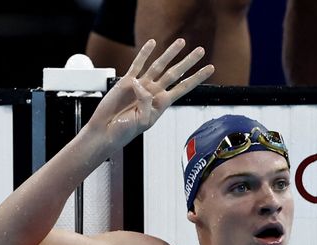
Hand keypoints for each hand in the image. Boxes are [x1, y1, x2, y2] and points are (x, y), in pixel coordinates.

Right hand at [87, 38, 214, 149]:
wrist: (106, 131)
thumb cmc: (124, 131)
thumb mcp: (142, 120)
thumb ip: (146, 102)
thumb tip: (141, 84)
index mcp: (161, 103)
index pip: (184, 87)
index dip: (197, 77)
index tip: (210, 68)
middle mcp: (154, 92)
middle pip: (175, 73)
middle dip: (189, 61)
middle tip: (201, 50)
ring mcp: (141, 85)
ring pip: (159, 65)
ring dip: (170, 53)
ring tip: (181, 41)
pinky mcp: (126, 81)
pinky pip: (138, 64)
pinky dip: (145, 53)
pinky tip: (152, 43)